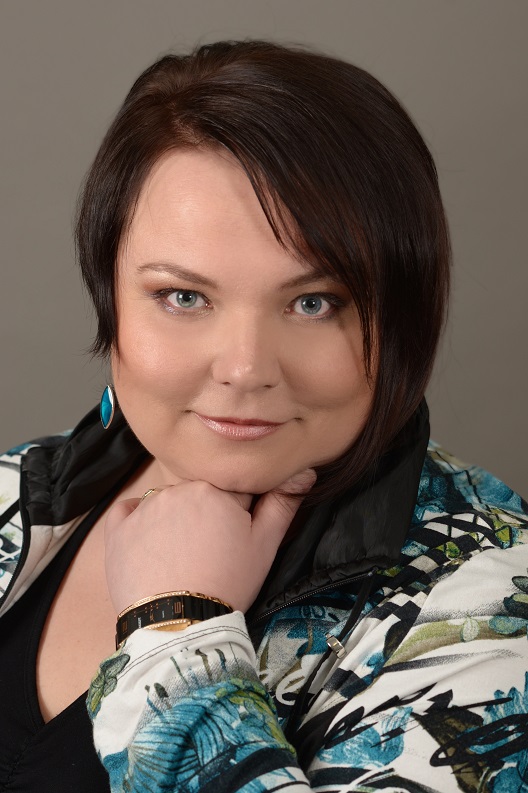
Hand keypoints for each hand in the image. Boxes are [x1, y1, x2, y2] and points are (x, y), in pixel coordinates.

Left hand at [104, 470, 315, 615]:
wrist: (178, 626)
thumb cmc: (227, 584)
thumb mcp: (265, 547)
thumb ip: (283, 503)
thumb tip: (303, 471)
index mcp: (217, 489)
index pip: (234, 490)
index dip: (237, 514)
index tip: (234, 538)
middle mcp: (178, 488)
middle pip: (199, 494)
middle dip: (206, 515)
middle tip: (210, 553)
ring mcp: (144, 507)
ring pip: (167, 503)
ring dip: (175, 520)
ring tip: (181, 559)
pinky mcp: (118, 528)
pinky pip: (129, 512)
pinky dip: (139, 523)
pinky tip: (151, 547)